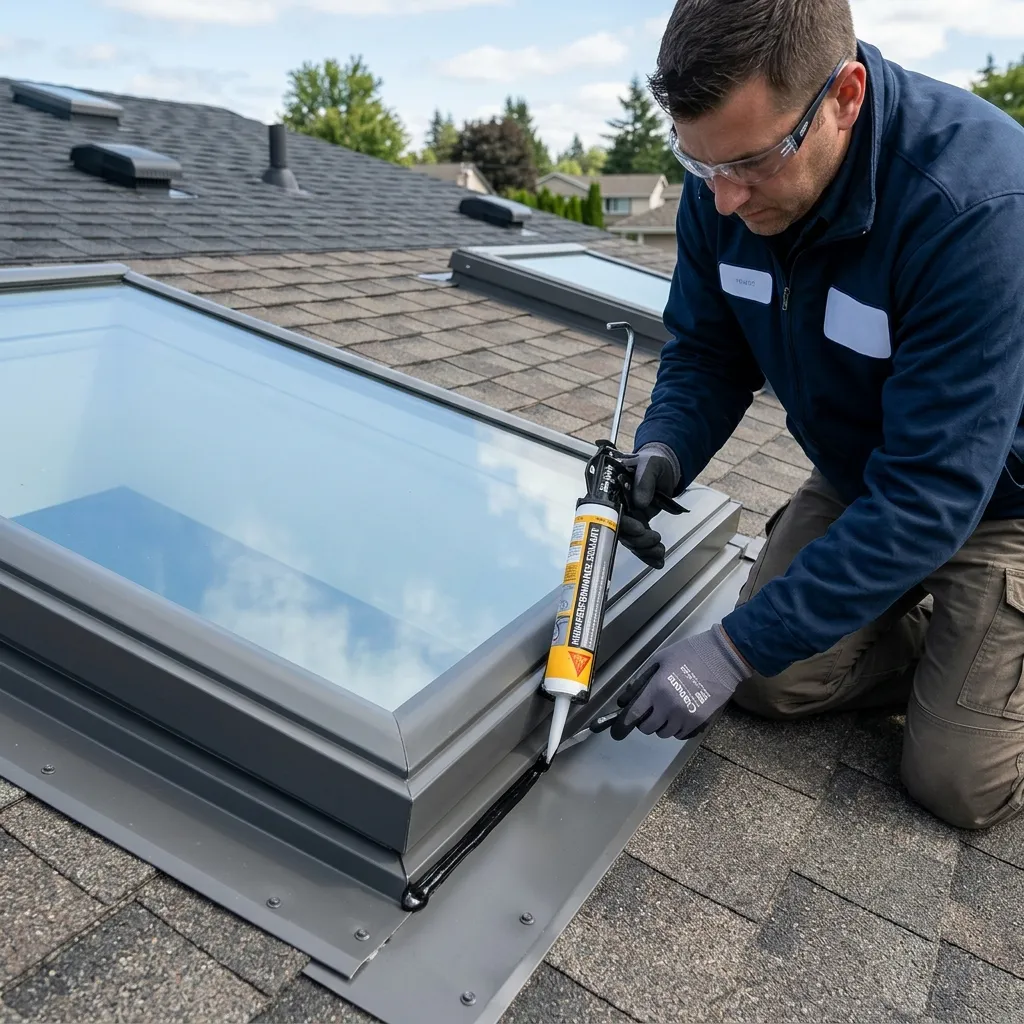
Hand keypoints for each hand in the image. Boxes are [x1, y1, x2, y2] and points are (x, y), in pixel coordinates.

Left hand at [604, 625, 749, 740]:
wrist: (722, 658)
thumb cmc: (689, 654)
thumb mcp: (660, 659)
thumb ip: (641, 679)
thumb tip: (626, 698)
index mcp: (657, 690)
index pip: (634, 714)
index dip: (623, 724)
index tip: (618, 729)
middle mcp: (669, 707)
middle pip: (648, 728)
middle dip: (644, 722)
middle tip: (648, 712)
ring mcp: (685, 717)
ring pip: (664, 733)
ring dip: (661, 726)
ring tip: (666, 712)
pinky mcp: (699, 721)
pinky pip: (681, 735)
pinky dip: (676, 729)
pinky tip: (679, 716)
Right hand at [618, 443, 680, 568]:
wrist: (665, 467)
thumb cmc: (653, 461)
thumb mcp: (650, 464)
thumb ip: (644, 480)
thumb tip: (640, 501)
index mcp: (613, 491)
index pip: (610, 513)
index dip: (623, 524)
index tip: (639, 528)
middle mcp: (617, 508)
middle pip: (620, 532)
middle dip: (637, 540)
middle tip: (654, 538)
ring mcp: (629, 518)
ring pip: (631, 541)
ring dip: (644, 550)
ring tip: (660, 551)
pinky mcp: (639, 525)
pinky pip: (641, 543)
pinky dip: (649, 554)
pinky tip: (658, 560)